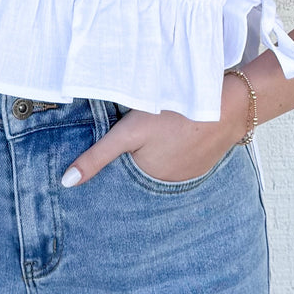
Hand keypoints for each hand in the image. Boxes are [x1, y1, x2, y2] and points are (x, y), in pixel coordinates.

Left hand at [60, 71, 253, 185]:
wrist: (228, 107)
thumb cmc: (175, 115)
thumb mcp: (129, 132)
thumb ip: (98, 156)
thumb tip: (65, 183)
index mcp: (148, 180)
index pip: (122, 175)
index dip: (116, 161)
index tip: (117, 147)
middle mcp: (168, 186)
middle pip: (142, 168)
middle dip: (137, 156)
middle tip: (145, 131)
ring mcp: (188, 176)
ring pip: (162, 163)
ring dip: (159, 151)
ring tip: (161, 130)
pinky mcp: (203, 163)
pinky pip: (181, 159)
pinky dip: (176, 149)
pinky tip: (178, 132)